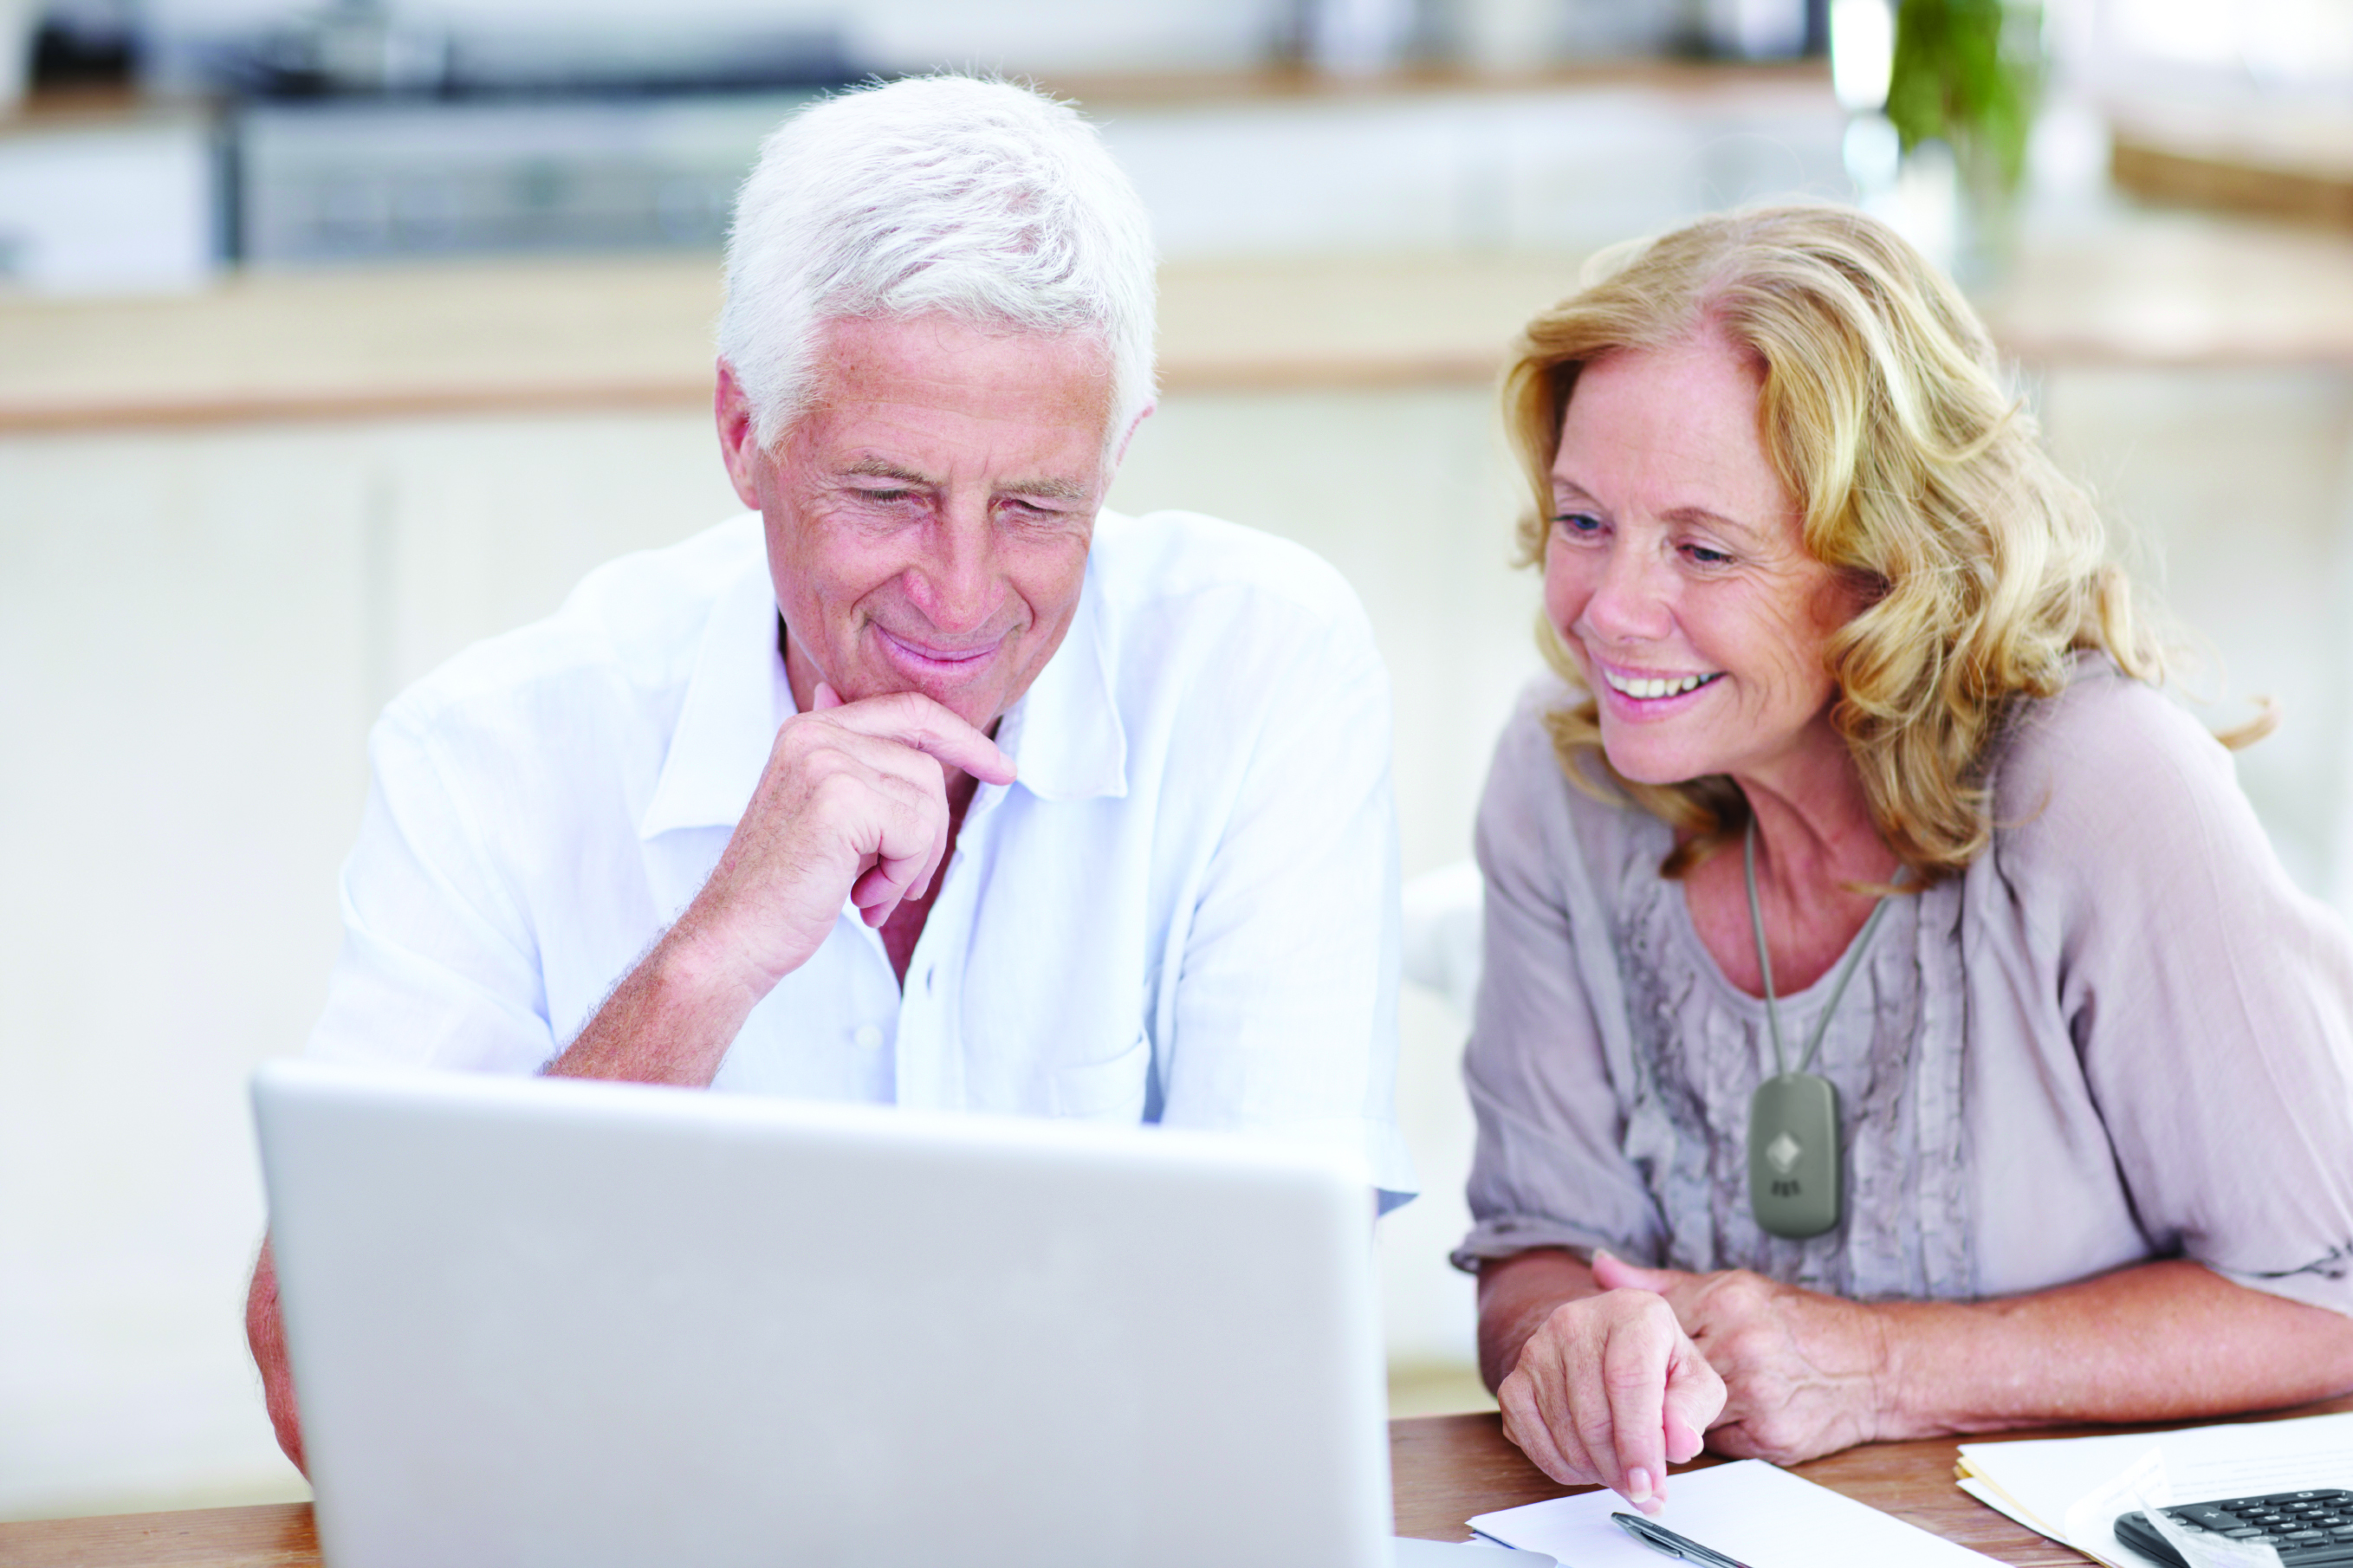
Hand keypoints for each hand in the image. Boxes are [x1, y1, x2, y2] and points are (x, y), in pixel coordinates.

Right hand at [675, 683, 1014, 995]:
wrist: (733, 937)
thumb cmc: (784, 886)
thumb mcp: (825, 814)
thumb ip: (855, 768)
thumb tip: (880, 723)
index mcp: (812, 729)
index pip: (911, 712)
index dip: (963, 739)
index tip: (1003, 770)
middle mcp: (816, 734)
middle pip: (927, 766)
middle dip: (928, 834)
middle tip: (894, 883)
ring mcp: (826, 762)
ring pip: (928, 803)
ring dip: (911, 864)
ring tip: (868, 893)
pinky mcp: (839, 800)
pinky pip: (918, 833)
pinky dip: (900, 877)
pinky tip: (861, 899)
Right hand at [1494, 1265, 1723, 1511]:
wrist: (1609, 1344)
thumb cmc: (1656, 1364)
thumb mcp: (1694, 1381)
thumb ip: (1692, 1411)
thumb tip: (1680, 1442)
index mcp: (1633, 1313)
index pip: (1628, 1381)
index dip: (1638, 1441)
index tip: (1647, 1484)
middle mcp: (1578, 1321)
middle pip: (1593, 1416)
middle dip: (1619, 1469)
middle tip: (1641, 1491)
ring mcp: (1539, 1349)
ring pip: (1564, 1434)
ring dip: (1595, 1471)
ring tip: (1620, 1471)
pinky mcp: (1515, 1377)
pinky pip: (1531, 1438)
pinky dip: (1561, 1465)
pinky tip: (1588, 1461)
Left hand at [1590, 1251, 1890, 1464]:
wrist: (1874, 1365)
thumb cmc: (1800, 1324)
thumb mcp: (1733, 1287)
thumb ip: (1661, 1284)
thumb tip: (1600, 1266)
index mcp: (1725, 1299)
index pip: (1650, 1330)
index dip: (1634, 1351)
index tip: (1620, 1359)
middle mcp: (1740, 1343)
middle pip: (1663, 1376)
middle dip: (1650, 1388)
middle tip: (1643, 1391)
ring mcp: (1757, 1393)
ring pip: (1683, 1415)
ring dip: (1675, 1416)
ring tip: (1682, 1405)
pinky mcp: (1771, 1438)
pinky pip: (1716, 1445)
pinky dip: (1711, 1436)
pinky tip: (1722, 1422)